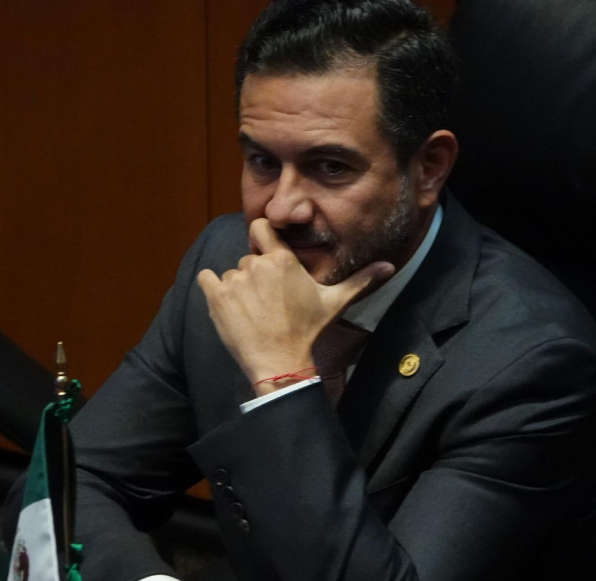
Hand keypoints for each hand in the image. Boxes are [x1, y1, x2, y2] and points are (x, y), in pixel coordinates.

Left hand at [196, 218, 392, 394]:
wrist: (281, 362)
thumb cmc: (308, 332)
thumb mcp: (334, 303)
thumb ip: (360, 280)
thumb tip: (389, 266)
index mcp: (283, 260)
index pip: (260, 227)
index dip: (260, 238)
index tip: (264, 253)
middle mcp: (258, 265)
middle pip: (248, 259)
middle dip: (254, 276)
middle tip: (267, 301)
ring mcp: (235, 280)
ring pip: (230, 273)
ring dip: (237, 288)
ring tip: (252, 312)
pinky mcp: (216, 297)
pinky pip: (206, 278)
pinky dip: (212, 288)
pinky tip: (228, 305)